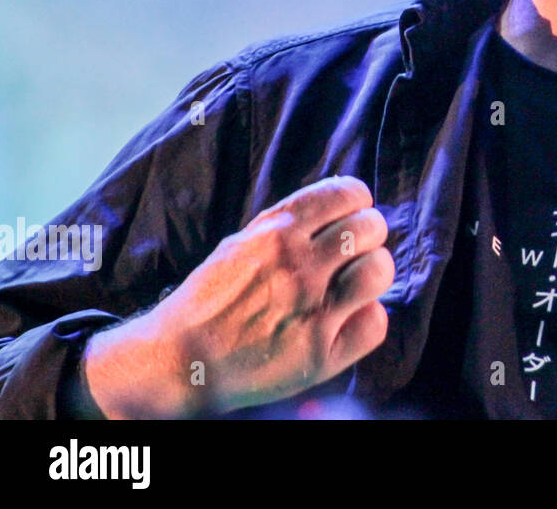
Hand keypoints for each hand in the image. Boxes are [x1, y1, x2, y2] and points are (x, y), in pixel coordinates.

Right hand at [84, 176, 394, 417]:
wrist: (178, 361)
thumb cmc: (209, 301)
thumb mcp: (239, 245)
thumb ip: (286, 225)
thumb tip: (336, 204)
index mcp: (277, 233)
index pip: (346, 195)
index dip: (358, 201)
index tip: (355, 210)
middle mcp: (299, 266)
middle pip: (370, 229)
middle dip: (369, 234)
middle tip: (358, 249)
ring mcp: (312, 310)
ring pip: (379, 270)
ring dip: (374, 272)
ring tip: (358, 280)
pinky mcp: (320, 353)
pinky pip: (375, 322)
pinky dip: (367, 318)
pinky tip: (349, 318)